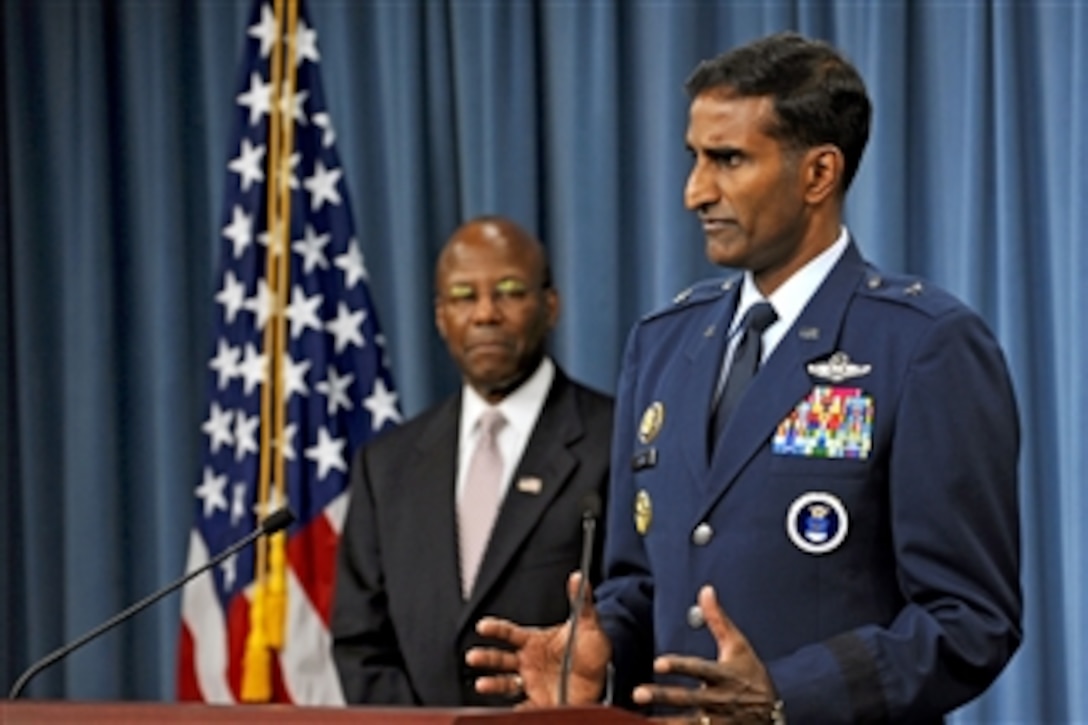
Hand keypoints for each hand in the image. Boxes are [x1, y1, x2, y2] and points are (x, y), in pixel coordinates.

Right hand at [465, 571, 611, 706]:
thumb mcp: (587, 623)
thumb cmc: (590, 648)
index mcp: (534, 641)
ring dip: (492, 684)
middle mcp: (528, 661)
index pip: (509, 633)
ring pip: (505, 683)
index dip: (496, 629)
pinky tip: (506, 712)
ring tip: (482, 685)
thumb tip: (579, 577)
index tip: (483, 626)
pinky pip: (523, 707)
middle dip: (486, 658)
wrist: (604, 674)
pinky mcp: (540, 701)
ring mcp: (532, 682)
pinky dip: (514, 710)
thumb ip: (580, 601)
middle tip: (472, 657)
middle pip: (501, 659)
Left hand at [634, 585, 777, 724]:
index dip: (679, 667)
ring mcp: (718, 722)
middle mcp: (719, 700)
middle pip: (688, 698)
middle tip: (638, 693)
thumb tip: (705, 591)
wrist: (773, 712)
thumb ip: (718, 620)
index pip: (699, 669)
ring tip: (643, 720)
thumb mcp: (738, 645)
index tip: (658, 663)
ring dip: (665, 722)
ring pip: (688, 724)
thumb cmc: (751, 675)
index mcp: (724, 675)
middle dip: (662, 696)